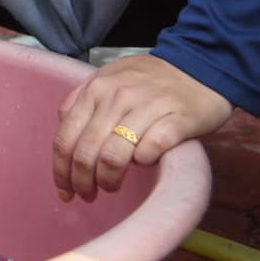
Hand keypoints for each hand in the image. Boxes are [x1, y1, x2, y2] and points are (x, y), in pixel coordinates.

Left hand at [53, 53, 232, 201]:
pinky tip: (144, 163)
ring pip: (114, 156)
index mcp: (95, 89)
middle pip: (86, 152)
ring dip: (108, 179)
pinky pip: (151, 149)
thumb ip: (83, 100)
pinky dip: (143, 162)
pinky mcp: (177, 119)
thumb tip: (64, 130)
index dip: (60, 171)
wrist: (199, 65)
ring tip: (111, 185)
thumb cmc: (150, 79)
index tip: (64, 190)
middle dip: (82, 182)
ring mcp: (147, 107)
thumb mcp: (108, 78)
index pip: (65, 138)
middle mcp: (117, 97)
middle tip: (88, 195)